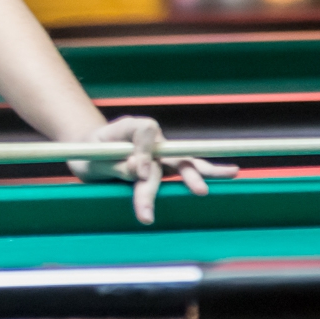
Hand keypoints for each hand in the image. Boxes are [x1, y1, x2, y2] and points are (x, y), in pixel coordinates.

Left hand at [70, 114, 234, 225]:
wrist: (88, 154)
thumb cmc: (87, 155)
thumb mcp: (93, 160)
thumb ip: (114, 164)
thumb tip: (139, 171)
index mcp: (129, 128)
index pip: (145, 133)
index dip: (145, 152)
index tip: (138, 172)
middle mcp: (150, 138)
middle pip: (171, 152)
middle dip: (185, 172)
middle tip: (199, 191)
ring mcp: (160, 152)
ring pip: (184, 160)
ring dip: (202, 172)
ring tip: (231, 173)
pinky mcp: (163, 166)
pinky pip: (184, 169)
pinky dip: (204, 172)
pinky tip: (230, 172)